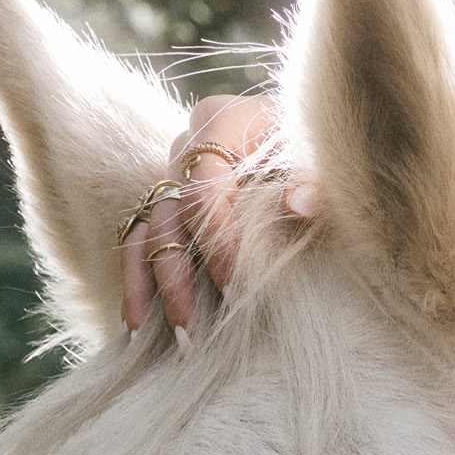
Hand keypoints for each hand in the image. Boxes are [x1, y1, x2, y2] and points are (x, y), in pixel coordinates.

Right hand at [118, 92, 316, 340]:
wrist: (306, 139)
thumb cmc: (315, 148)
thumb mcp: (319, 158)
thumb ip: (312, 180)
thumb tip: (300, 203)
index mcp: (222, 122)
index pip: (205, 187)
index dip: (215, 239)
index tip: (232, 286)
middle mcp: (188, 146)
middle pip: (169, 213)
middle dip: (175, 275)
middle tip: (189, 327)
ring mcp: (175, 173)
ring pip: (148, 230)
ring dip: (148, 283)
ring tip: (147, 333)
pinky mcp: (172, 200)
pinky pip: (143, 240)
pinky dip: (139, 280)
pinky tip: (135, 322)